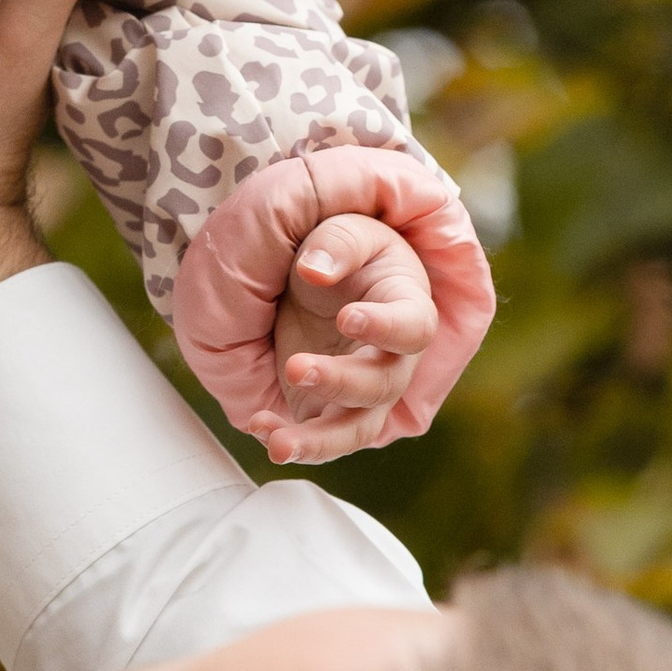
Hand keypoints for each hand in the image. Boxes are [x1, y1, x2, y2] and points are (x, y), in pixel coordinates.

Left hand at [269, 212, 438, 460]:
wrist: (316, 276)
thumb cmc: (341, 249)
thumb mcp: (342, 227)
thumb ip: (336, 242)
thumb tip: (315, 269)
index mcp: (407, 306)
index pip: (413, 327)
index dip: (386, 327)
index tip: (347, 317)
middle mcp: (392, 358)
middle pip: (382, 386)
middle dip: (340, 382)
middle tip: (295, 367)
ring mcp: (361, 391)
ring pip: (355, 430)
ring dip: (319, 441)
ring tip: (278, 443)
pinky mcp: (328, 409)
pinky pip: (317, 436)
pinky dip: (287, 437)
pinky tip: (258, 425)